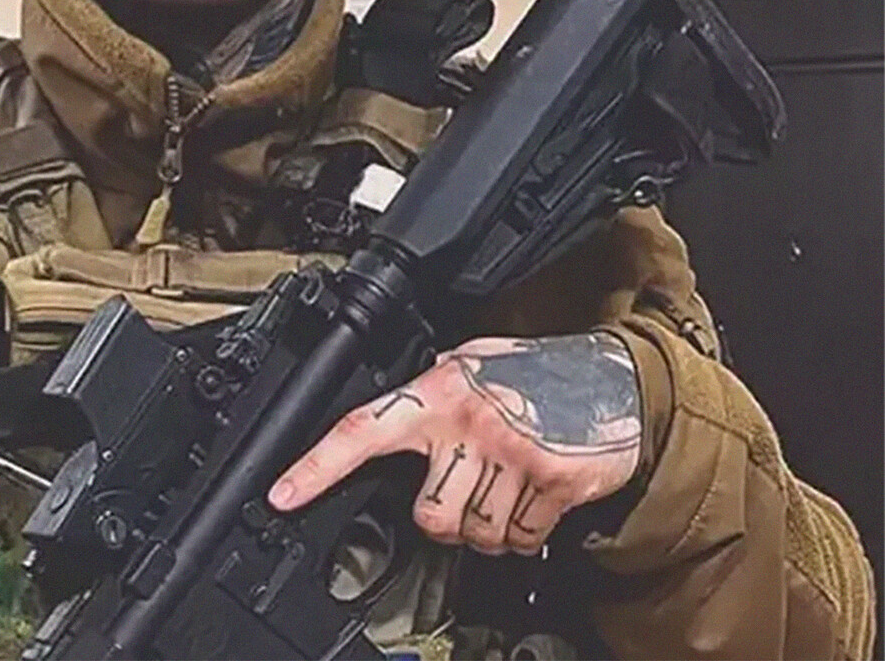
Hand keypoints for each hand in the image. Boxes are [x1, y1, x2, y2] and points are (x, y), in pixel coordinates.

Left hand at [267, 332, 641, 555]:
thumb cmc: (538, 375)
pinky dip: (525, 535)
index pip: (362, 430)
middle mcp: (468, 423)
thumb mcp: (471, 363)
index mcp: (436, 393)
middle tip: (468, 492)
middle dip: (445, 519)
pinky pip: (519, 539)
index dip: (317, 466)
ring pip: (474, 534)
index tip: (283, 494)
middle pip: (427, 515)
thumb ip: (430, 392)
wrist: (619, 381)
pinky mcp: (551, 481)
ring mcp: (512, 452)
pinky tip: (535, 501)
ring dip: (489, 529)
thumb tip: (392, 418)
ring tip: (506, 490)